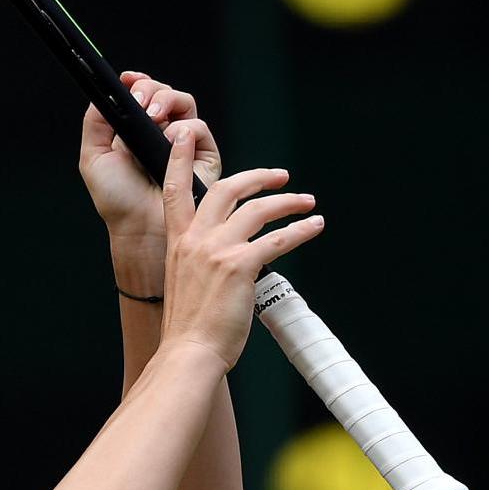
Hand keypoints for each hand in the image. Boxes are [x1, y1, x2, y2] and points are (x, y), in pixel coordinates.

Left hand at [79, 72, 222, 293]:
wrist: (139, 226)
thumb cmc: (117, 199)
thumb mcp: (94, 157)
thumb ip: (95, 123)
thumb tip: (103, 94)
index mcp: (135, 130)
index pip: (142, 95)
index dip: (138, 82)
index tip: (129, 80)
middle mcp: (160, 132)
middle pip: (164, 92)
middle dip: (151, 89)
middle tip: (140, 102)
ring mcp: (183, 141)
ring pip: (184, 102)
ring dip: (167, 100)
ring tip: (152, 116)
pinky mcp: (203, 154)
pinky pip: (198, 126)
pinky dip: (183, 128)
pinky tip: (168, 142)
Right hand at [157, 122, 322, 370]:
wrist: (187, 353)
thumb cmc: (188, 328)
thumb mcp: (183, 283)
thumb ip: (199, 260)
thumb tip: (226, 256)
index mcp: (177, 243)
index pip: (174, 190)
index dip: (179, 158)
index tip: (185, 136)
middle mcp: (195, 241)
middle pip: (227, 189)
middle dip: (258, 177)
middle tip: (281, 177)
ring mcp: (217, 251)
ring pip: (258, 210)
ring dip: (288, 202)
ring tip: (306, 203)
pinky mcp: (241, 266)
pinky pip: (279, 239)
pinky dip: (301, 230)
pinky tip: (314, 227)